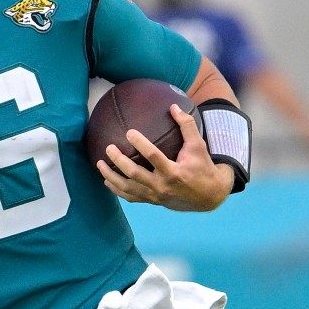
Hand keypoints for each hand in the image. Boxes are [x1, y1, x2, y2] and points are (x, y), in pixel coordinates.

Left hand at [95, 104, 232, 211]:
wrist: (208, 196)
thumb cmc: (202, 167)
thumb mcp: (198, 146)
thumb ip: (187, 125)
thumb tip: (174, 106)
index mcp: (174, 172)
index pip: (154, 157)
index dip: (140, 144)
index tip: (128, 132)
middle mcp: (162, 186)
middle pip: (135, 174)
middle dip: (119, 161)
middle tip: (108, 148)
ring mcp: (155, 196)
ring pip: (128, 188)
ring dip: (111, 177)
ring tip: (99, 164)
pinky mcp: (152, 202)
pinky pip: (131, 197)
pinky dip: (117, 190)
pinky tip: (106, 180)